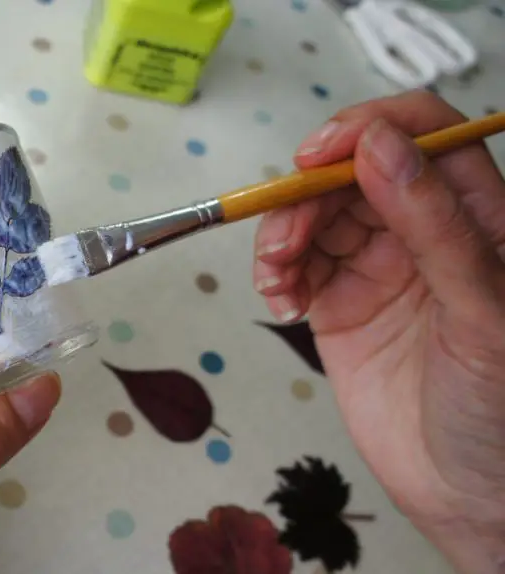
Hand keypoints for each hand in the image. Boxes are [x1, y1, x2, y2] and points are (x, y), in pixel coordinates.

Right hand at [253, 90, 504, 572]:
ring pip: (315, 213)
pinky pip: (295, 263)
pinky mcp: (337, 303)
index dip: (373, 128)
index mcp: (479, 218)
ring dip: (283, 232)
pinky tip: (280, 299)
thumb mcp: (481, 310)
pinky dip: (274, 270)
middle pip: (354, 172)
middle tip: (287, 233)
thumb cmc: (498, 406)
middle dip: (310, 191)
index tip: (324, 152)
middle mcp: (423, 231)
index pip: (427, 136)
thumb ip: (433, 224)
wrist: (464, 494)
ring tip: (278, 275)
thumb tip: (377, 146)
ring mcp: (376, 266)